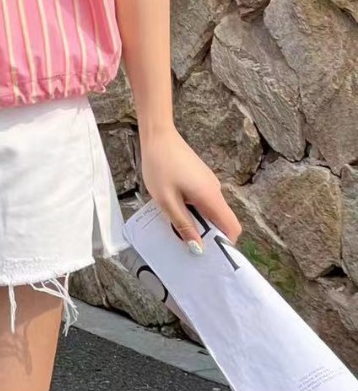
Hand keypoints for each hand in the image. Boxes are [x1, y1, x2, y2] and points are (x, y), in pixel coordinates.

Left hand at [139, 124, 242, 251]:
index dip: (226, 244)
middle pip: (222, 221)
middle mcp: (215, 190)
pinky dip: (194, 209)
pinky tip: (175, 207)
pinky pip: (203, 200)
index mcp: (211, 197)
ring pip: (210, 210)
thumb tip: (198, 248)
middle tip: (187, 243)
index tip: (210, 254)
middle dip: (208, 235)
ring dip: (198, 221)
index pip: (233, 227)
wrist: (157, 135)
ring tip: (176, 225)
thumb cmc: (160, 166)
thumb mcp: (167, 200)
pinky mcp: (200, 177)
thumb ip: (183, 225)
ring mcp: (208, 182)